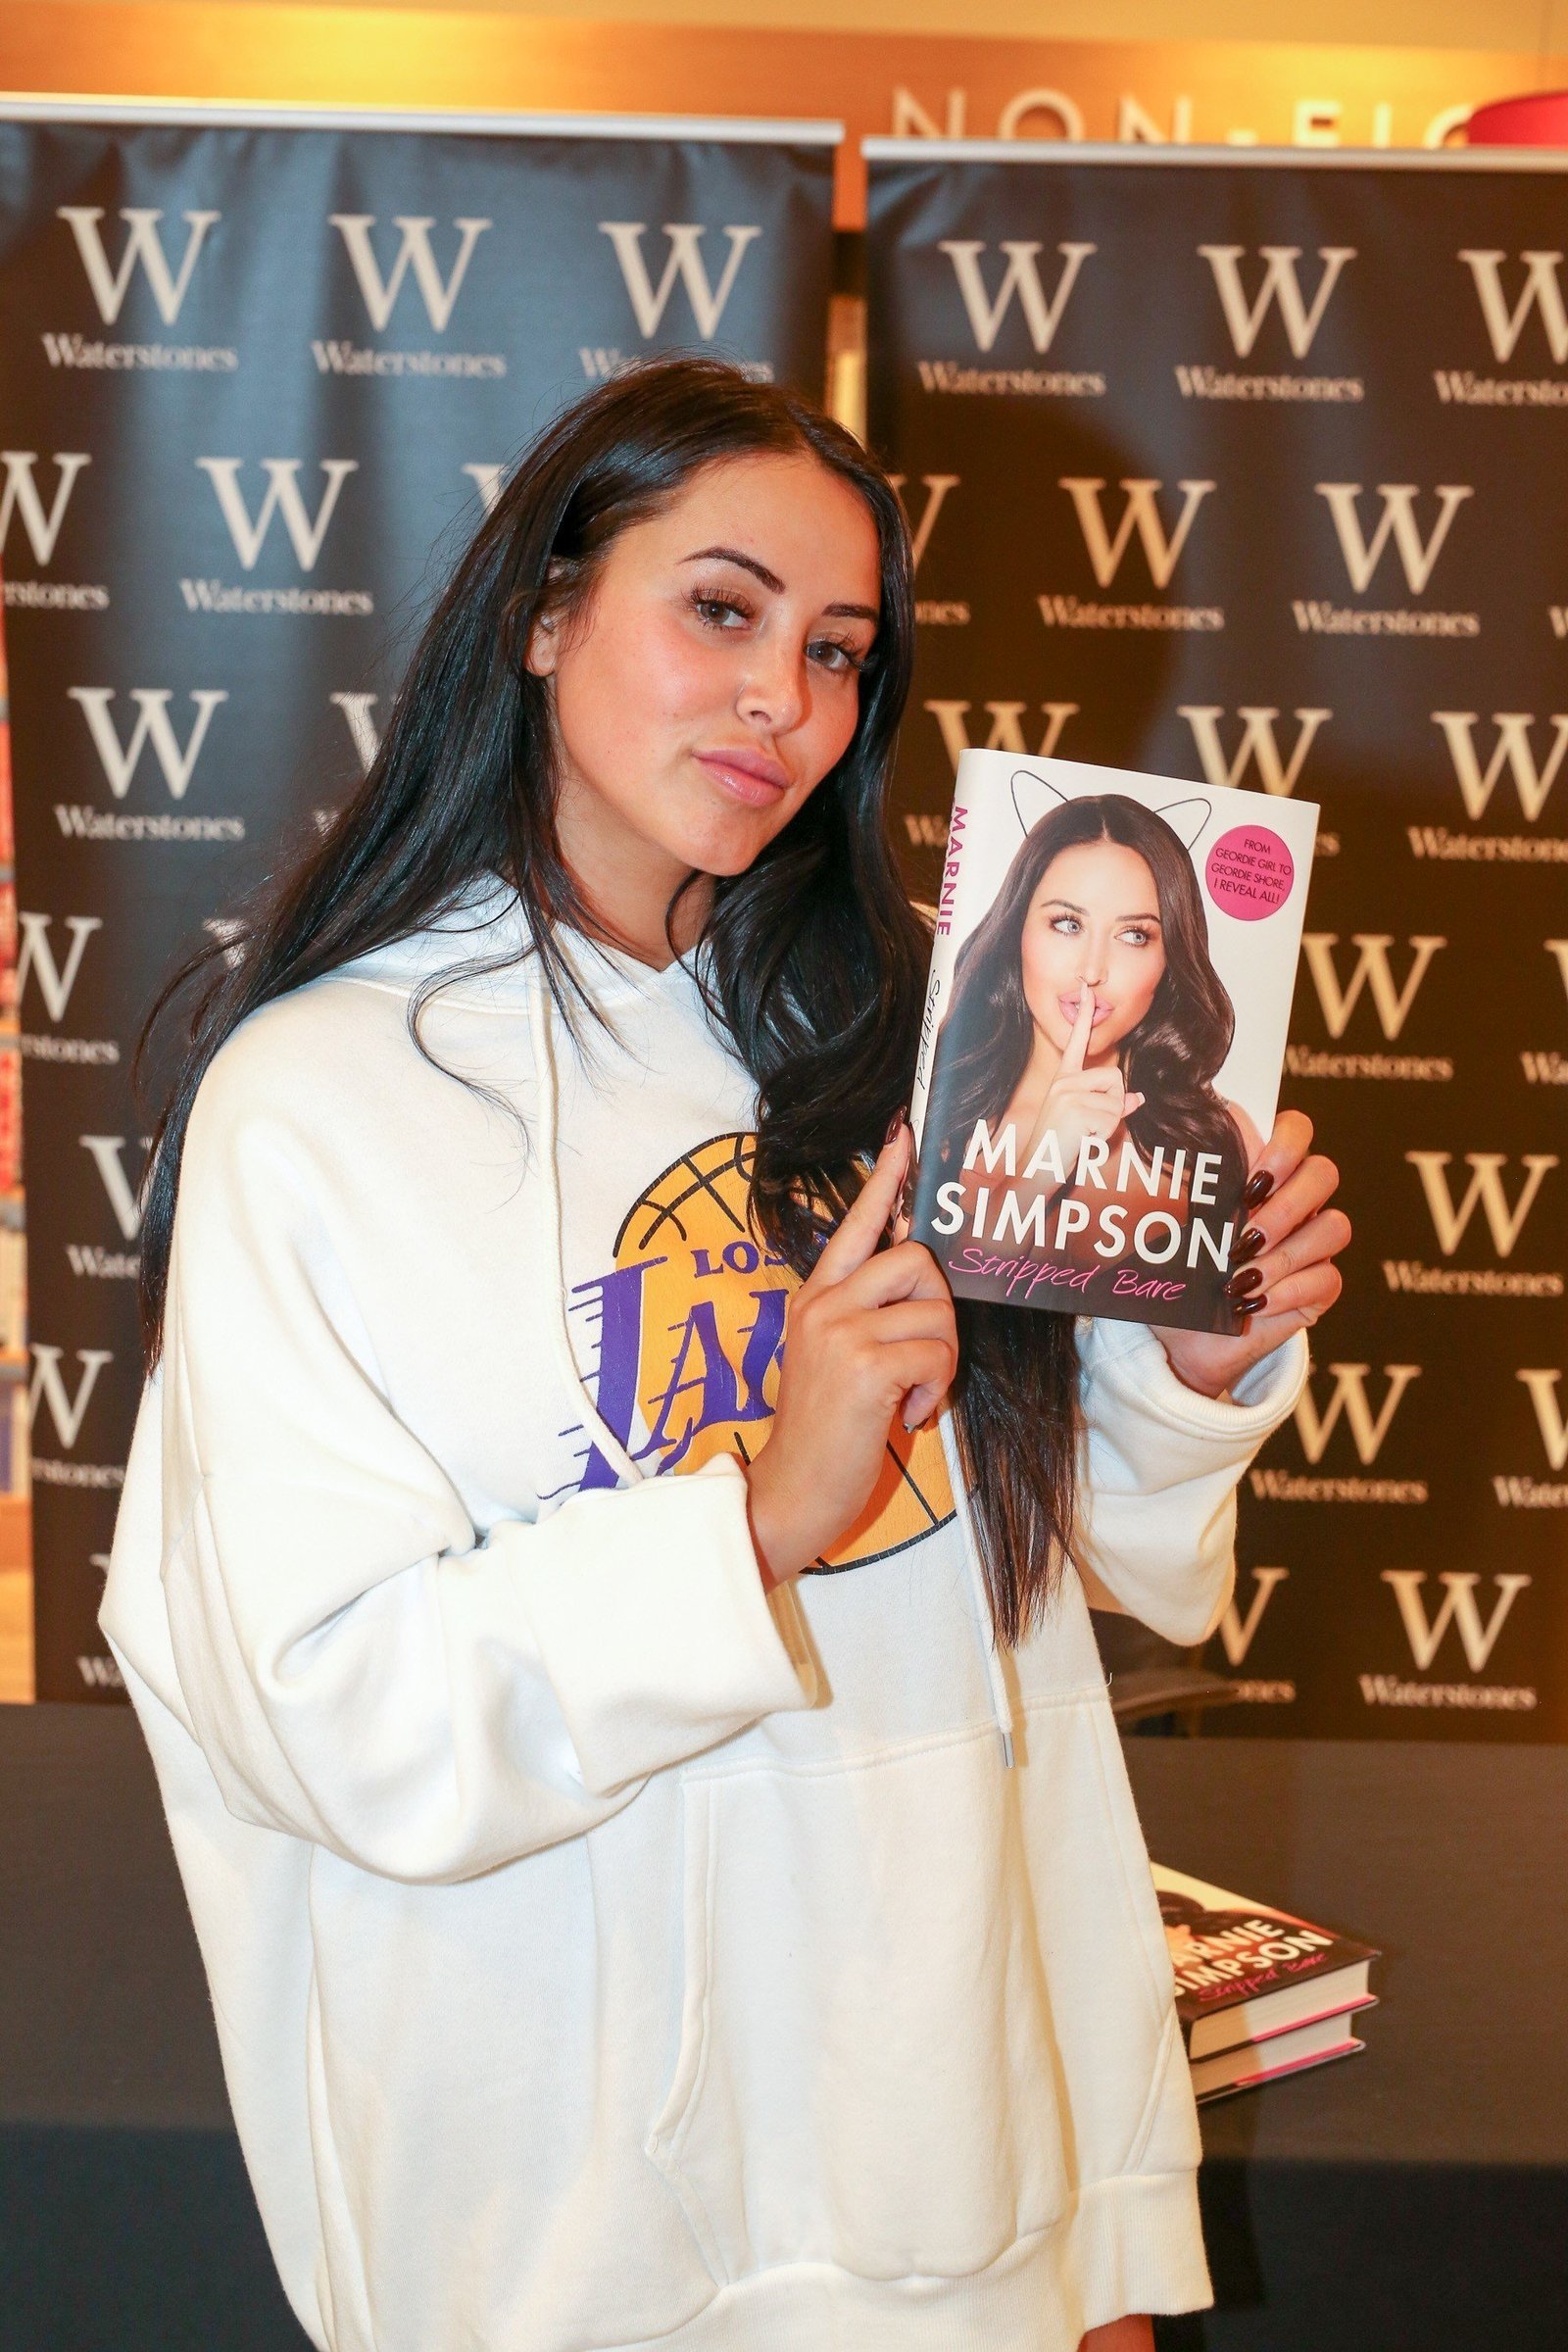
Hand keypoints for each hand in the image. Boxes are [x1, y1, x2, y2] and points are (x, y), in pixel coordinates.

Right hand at [744, 1123, 957, 1587]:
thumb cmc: (822, 1432)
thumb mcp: (831, 1358)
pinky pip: (936, 1356)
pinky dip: (933, 1393)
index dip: (885, 1180)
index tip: (904, 1136)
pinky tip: (902, 1417)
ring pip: (936, 1313)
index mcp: (813, 1298)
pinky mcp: (864, 1366)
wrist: (789, 1490)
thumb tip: (917, 1281)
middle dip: (940, 1311)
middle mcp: (822, 1304)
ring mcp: (839, 1332)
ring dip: (939, 1362)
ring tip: (906, 1397)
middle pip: (917, 1260)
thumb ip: (862, 1315)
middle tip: (922, 1360)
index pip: (854, 1224)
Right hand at [1022, 986, 1144, 1176]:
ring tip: (1084, 1135)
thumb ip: (1111, 1107)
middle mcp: (1064, 1081)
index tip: (1085, 988)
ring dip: (1109, 1124)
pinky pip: (1113, 1118)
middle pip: (1115, 1079)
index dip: (1083, 1015)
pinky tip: (1082, 1141)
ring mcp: (1068, 1093)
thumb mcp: (1086, 1123)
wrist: (1034, 1170)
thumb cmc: (1059, 1148)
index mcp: (1063, 1080)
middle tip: (1089, 1126)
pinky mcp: (1076, 1108)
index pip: (1076, 1043)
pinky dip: (1105, 1135)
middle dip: (1114, 1105)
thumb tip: (1138, 1098)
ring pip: (1117, 1101)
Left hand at [1153, 1109, 1349, 1398]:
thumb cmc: (1177, 1272)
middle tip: (1245, 1236)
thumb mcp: (1171, 1227)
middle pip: (1324, 1173)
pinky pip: (1327, 1278)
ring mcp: (1311, 1245)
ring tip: (1241, 1277)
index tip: (1250, 1182)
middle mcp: (1295, 1204)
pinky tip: (1253, 1301)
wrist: (1180, 1336)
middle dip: (1285, 1205)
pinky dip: (1287, 1290)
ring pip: (1334, 1226)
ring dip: (1284, 1253)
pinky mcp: (1318, 1288)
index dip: (1284, 1145)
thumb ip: (1179, 1187)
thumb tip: (1151, 1147)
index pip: (1296, 1131)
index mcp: (1262, 1176)